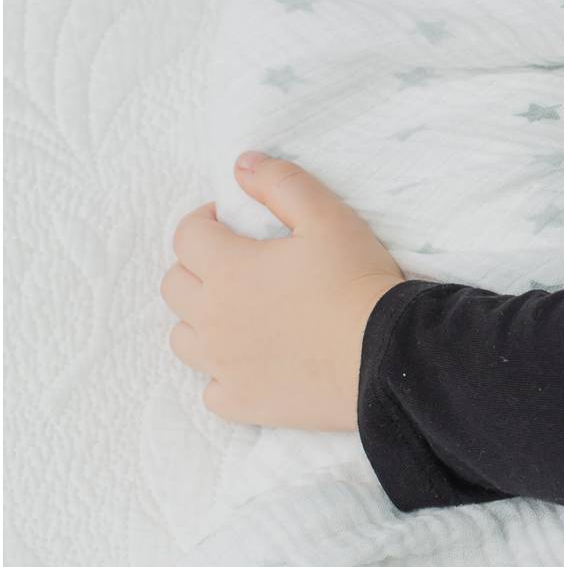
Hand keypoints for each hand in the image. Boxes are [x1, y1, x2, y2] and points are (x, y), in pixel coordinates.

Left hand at [161, 157, 405, 429]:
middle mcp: (213, 318)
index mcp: (227, 268)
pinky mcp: (242, 402)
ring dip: (199, 322)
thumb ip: (281, 183)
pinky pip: (210, 390)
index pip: (186, 236)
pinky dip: (222, 375)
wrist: (386, 357)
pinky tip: (248, 364)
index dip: (203, 222)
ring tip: (235, 315)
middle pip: (173, 287)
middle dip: (196, 269)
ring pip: (181, 339)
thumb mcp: (328, 217)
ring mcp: (223, 365)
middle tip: (233, 267)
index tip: (227, 223)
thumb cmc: (358, 282)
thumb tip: (242, 164)